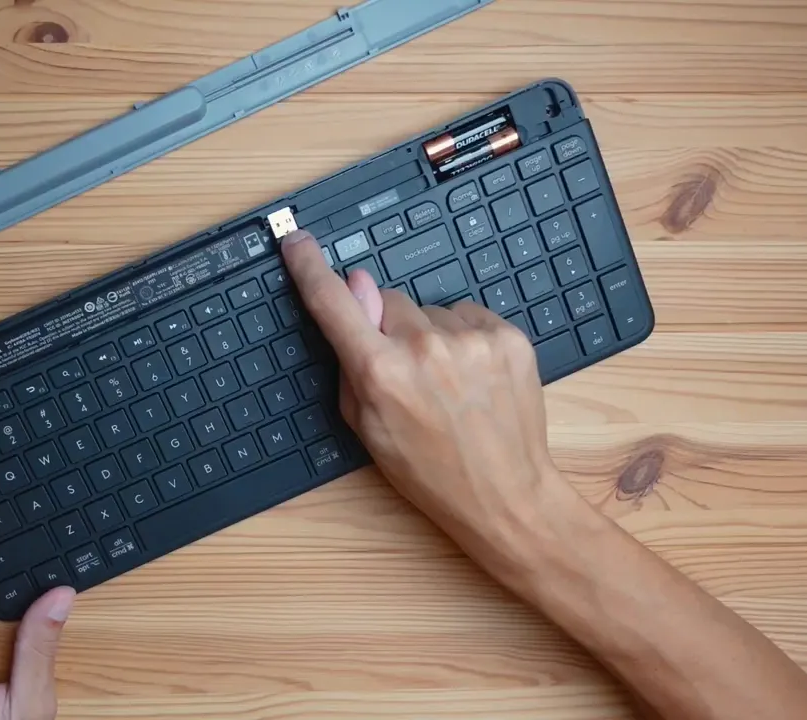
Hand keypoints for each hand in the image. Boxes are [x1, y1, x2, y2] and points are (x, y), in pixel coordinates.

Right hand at [280, 230, 582, 569]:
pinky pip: (468, 316)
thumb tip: (355, 291)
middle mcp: (425, 347)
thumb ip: (351, 360)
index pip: (333, 302)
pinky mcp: (508, 337)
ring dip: (429, 335)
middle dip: (385, 325)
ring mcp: (471, 339)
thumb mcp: (367, 428)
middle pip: (386, 301)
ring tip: (446, 384)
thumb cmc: (428, 470)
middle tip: (403, 372)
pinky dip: (464, 338)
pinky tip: (471, 377)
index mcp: (380, 372)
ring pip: (430, 310)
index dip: (310, 267)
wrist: (505, 495)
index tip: (298, 242)